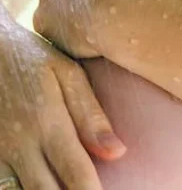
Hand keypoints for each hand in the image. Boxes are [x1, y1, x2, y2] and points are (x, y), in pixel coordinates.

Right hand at [0, 15, 125, 189]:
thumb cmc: (32, 57)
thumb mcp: (66, 72)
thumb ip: (90, 113)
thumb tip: (118, 152)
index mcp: (47, 123)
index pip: (76, 173)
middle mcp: (21, 145)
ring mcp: (0, 153)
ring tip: (67, 189)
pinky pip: (4, 186)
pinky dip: (21, 189)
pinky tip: (42, 184)